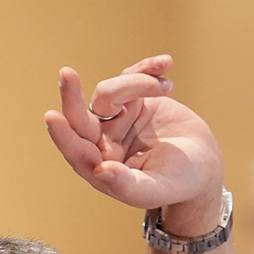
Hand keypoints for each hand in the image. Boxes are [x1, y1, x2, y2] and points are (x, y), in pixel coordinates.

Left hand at [44, 55, 224, 234]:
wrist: (201, 165)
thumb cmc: (175, 185)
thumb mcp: (153, 190)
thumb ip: (126, 185)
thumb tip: (100, 171)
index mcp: (100, 167)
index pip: (76, 151)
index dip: (63, 135)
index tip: (52, 117)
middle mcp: (102, 142)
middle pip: (81, 117)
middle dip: (72, 97)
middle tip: (66, 74)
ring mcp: (116, 118)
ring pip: (110, 92)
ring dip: (137, 84)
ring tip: (166, 89)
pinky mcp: (134, 99)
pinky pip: (132, 76)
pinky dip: (147, 68)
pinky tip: (165, 64)